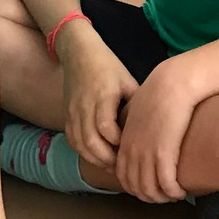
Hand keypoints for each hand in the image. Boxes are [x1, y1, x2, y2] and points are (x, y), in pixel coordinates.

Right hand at [59, 27, 138, 168]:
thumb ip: (135, 103)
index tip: (132, 147)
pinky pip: (73, 140)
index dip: (118, 142)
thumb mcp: (127, 79)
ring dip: (96, 159)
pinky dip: (85, 152)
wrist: (78, 52)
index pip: (106, 127)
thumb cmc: (107, 65)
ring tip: (113, 165)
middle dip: (108, 158)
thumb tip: (152, 127)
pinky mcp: (67, 115)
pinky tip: (98, 157)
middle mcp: (84, 105)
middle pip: (91, 141)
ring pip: (80, 144)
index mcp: (102, 95)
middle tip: (125, 165)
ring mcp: (73, 111)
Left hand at [115, 58, 196, 203]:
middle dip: (150, 196)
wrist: (171, 84)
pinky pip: (166, 185)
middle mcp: (132, 151)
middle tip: (164, 196)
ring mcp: (146, 154)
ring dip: (163, 198)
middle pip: (136, 187)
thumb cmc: (160, 95)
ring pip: (150, 190)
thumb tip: (143, 137)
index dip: (136, 187)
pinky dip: (173, 192)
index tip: (151, 187)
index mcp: (125, 141)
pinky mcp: (164, 154)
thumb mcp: (140, 113)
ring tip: (174, 195)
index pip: (124, 176)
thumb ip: (136, 128)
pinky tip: (182, 190)